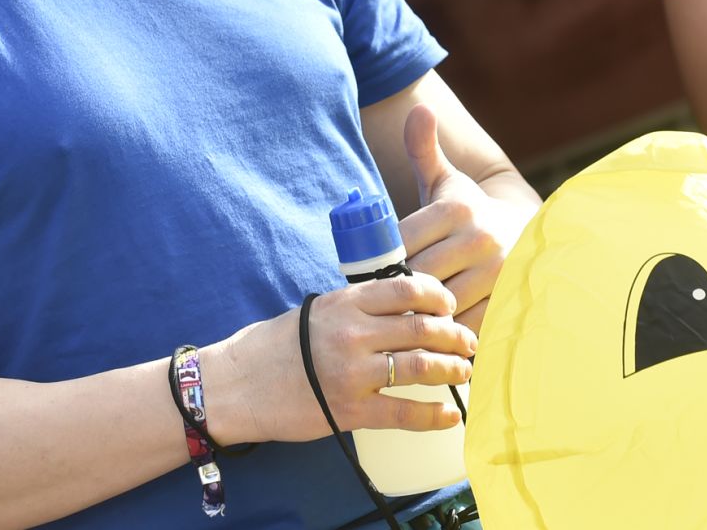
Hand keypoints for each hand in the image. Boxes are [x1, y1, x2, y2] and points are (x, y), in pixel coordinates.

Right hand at [205, 273, 474, 444]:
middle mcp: (353, 333)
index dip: (438, 296)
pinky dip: (433, 416)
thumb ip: (359, 307)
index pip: (408, 289)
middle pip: (422, 328)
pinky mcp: (349, 410)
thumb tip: (406, 307)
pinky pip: (402, 412)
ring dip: (451, 370)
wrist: (238, 386)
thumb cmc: (278, 346)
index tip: (450, 305)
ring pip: (420, 368)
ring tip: (464, 372)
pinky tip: (449, 416)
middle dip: (455, 336)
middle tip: (468, 343)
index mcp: (347, 303)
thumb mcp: (320, 310)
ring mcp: (352, 373)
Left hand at [399, 101, 531, 334]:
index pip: (402, 243)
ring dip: (423, 315)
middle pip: (419, 277)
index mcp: (458, 208)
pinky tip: (437, 328)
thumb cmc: (468, 210)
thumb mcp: (445, 180)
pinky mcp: (508, 298)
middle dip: (399, 291)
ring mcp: (498, 271)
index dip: (383, 262)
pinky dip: (451, 331)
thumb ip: (424, 149)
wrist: (524, 232)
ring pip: (443, 304)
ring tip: (405, 319)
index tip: (373, 273)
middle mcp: (480, 238)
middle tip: (382, 303)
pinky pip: (468, 324)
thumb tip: (418, 110)